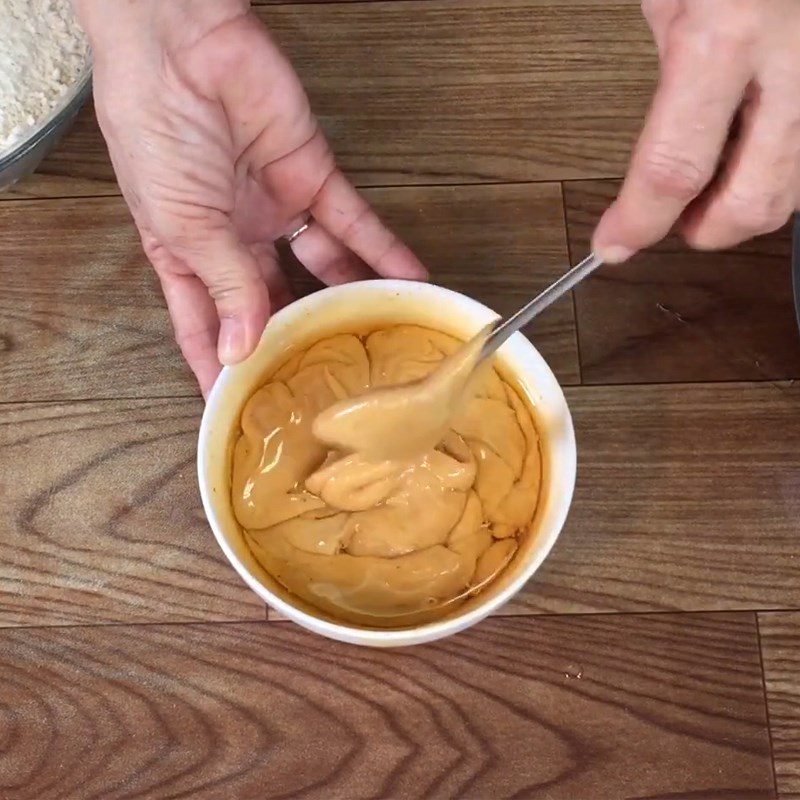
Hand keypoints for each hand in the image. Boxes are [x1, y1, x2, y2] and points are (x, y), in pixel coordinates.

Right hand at [75, 0, 425, 395]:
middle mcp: (233, 239)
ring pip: (321, 267)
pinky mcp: (313, 177)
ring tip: (378, 341)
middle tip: (328, 381)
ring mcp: (275, 209)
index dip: (222, 367)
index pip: (206, 326)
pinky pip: (356, 222)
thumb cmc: (155, 132)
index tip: (242, 409)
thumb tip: (240, 349)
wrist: (182, 47)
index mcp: (187, 254)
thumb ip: (225, 284)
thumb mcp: (184, 225)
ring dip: (349, 300)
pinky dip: (384, 249)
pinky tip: (410, 281)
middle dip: (297, 340)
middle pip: (271, 303)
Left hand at [593, 0, 799, 261]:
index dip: (638, 222)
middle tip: (672, 218)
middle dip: (704, 229)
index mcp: (723, 36)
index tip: (613, 243)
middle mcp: (794, 64)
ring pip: (795, 191)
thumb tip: (650, 155)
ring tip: (711, 181)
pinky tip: (754, 148)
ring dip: (744, 202)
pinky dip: (779, 168)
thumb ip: (669, 69)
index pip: (673, 168)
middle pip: (752, 202)